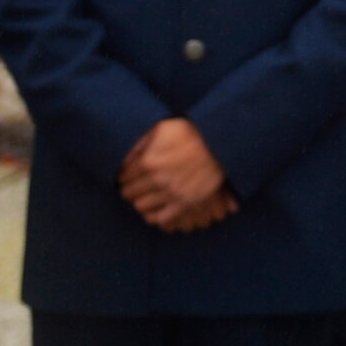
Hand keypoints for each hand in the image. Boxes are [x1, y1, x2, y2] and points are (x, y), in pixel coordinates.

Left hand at [118, 119, 233, 230]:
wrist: (221, 142)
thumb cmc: (192, 131)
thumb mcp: (162, 128)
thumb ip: (140, 143)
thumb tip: (124, 160)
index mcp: (148, 161)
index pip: (124, 177)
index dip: (125, 176)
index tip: (129, 176)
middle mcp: (157, 179)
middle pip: (129, 194)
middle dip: (130, 190)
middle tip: (136, 186)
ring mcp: (171, 192)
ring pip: (141, 206)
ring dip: (141, 201)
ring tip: (146, 196)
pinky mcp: (185, 202)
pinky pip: (161, 218)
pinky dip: (155, 215)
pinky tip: (157, 208)